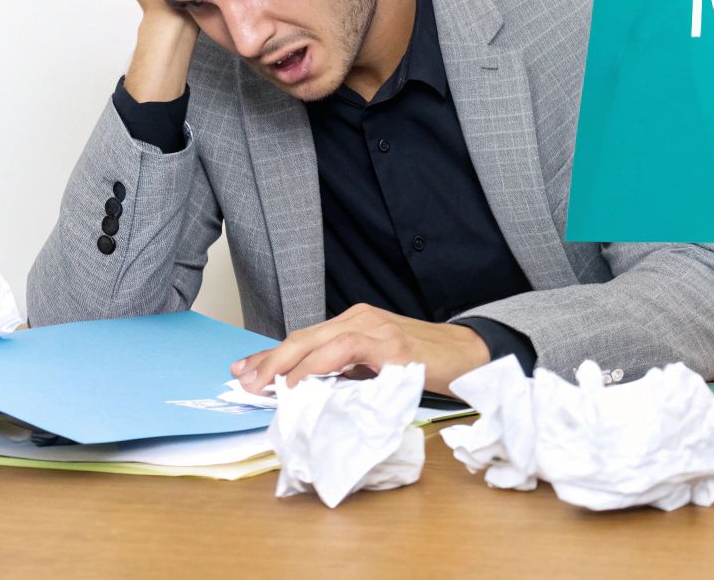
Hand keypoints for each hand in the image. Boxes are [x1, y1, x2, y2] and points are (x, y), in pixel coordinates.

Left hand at [230, 304, 491, 397]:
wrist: (470, 357)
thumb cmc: (425, 365)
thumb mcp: (377, 367)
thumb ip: (347, 373)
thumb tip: (308, 394)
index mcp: (356, 323)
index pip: (304, 338)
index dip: (271, 354)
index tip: (243, 370)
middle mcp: (361, 319)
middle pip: (302, 336)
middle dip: (268, 360)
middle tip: (243, 382)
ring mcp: (375, 329)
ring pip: (316, 341)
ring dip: (284, 364)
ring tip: (263, 385)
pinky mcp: (390, 345)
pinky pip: (343, 351)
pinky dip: (317, 366)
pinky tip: (301, 382)